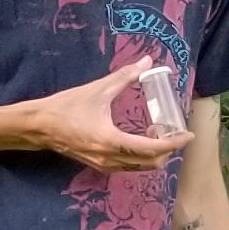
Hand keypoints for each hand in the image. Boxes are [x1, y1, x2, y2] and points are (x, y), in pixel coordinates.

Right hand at [22, 60, 191, 172]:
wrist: (39, 127)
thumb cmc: (66, 107)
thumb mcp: (97, 90)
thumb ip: (124, 77)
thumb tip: (147, 61)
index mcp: (112, 141)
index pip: (152, 149)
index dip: (174, 143)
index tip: (189, 135)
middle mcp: (111, 159)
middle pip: (151, 163)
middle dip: (167, 150)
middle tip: (173, 131)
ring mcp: (104, 166)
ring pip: (140, 167)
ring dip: (154, 154)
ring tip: (157, 132)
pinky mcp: (99, 165)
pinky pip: (128, 166)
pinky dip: (140, 156)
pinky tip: (139, 137)